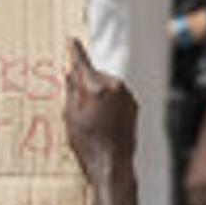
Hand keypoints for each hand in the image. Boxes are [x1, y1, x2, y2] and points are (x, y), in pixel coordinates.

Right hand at [64, 39, 136, 181]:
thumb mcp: (71, 117)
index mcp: (99, 88)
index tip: (72, 39)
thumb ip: (71, 91)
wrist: (114, 165)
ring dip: (98, 95)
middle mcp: (117, 88)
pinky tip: (102, 123)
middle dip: (86, 84)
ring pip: (107, 87)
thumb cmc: (89, 144)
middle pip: (96, 76)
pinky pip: (117, 98)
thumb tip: (71, 74)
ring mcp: (128, 97)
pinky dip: (108, 104)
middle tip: (78, 108)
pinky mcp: (134, 107)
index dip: (76, 52)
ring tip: (91, 121)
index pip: (83, 64)